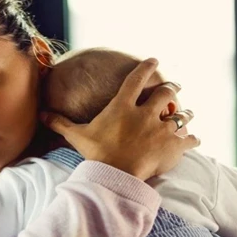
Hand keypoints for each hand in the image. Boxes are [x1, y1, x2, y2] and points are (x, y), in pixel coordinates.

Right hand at [42, 58, 198, 180]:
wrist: (116, 176)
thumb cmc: (97, 155)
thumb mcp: (77, 137)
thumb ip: (61, 123)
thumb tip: (41, 113)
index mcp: (123, 106)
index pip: (137, 79)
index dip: (147, 67)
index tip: (154, 60)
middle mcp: (145, 113)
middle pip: (165, 93)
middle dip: (172, 89)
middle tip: (175, 87)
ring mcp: (161, 129)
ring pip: (181, 116)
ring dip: (185, 115)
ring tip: (188, 114)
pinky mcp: (173, 146)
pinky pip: (188, 139)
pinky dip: (192, 139)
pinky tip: (195, 140)